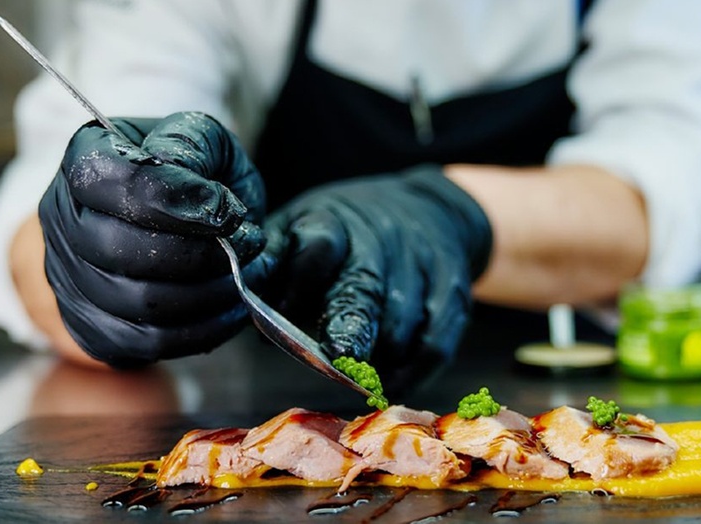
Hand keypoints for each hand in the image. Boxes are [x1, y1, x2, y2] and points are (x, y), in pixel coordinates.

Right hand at [38, 112, 264, 366]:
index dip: (179, 201)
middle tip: (250, 244)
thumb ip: (193, 147)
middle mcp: (63, 220)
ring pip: (139, 304)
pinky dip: (203, 329)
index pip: (117, 184)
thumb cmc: (186, 174)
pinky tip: (234, 305)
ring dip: (210, 293)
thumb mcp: (197, 137)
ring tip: (248, 272)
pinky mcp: (93, 327)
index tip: (230, 210)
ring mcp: (70, 279)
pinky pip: (150, 341)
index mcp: (84, 160)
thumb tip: (203, 199)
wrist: (161, 219)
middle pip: (123, 251)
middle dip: (202, 254)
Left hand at [247, 165, 491, 395]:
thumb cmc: (350, 232)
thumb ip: (274, 262)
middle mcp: (383, 240)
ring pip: (404, 323)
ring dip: (380, 359)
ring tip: (361, 379)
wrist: (429, 209)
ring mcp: (423, 266)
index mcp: (334, 222)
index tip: (282, 320)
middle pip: (367, 286)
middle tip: (342, 359)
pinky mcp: (454, 293)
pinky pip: (436, 344)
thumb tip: (246, 306)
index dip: (302, 285)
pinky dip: (413, 372)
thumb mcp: (304, 226)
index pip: (318, 248)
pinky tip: (389, 384)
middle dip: (353, 326)